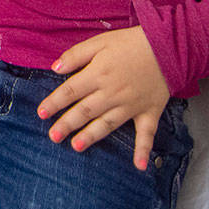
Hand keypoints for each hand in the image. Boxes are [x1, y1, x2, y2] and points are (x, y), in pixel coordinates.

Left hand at [36, 26, 170, 169]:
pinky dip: (144, 150)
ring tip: (76, 146)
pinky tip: (139, 167)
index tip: (41, 113)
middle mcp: (112, 93)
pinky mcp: (149, 112)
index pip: (70, 91)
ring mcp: (131, 105)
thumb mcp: (99, 41)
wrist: (167, 46)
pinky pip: (147, 134)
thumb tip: (55, 68)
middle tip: (53, 136)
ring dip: (92, 136)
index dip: (54, 102)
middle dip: (67, 124)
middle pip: (85, 111)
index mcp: (98, 74)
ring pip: (107, 124)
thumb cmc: (130, 42)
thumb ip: (76, 55)